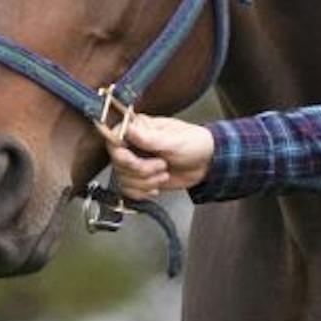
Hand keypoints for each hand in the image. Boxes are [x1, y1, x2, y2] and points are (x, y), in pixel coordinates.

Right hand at [100, 112, 214, 199]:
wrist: (207, 164)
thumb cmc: (194, 144)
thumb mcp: (174, 140)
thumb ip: (150, 138)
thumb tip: (129, 129)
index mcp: (139, 128)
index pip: (114, 140)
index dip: (122, 154)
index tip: (134, 160)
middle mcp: (133, 145)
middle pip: (118, 163)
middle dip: (141, 170)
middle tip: (162, 166)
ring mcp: (135, 162)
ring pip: (123, 178)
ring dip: (145, 182)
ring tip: (164, 174)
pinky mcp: (140, 178)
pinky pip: (128, 190)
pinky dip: (142, 192)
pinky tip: (156, 186)